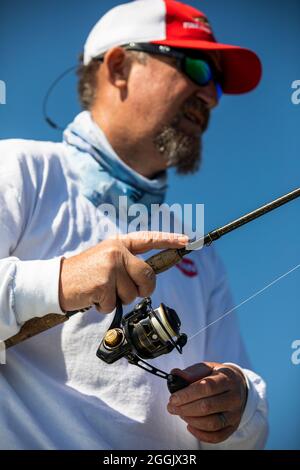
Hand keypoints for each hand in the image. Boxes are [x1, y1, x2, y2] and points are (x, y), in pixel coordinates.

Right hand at [59, 231, 187, 311]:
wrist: (56, 281)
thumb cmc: (85, 274)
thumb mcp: (106, 260)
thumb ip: (128, 264)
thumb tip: (149, 279)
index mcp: (119, 244)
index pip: (149, 239)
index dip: (170, 240)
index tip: (187, 241)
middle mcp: (117, 251)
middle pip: (148, 277)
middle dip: (141, 290)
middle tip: (122, 291)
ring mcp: (110, 266)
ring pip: (132, 294)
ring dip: (118, 299)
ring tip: (101, 290)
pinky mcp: (103, 282)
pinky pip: (116, 303)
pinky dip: (105, 306)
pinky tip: (93, 296)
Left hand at [167, 362, 247, 443]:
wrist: (238, 385)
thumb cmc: (217, 376)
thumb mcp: (207, 368)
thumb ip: (191, 372)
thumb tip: (175, 374)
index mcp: (227, 379)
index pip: (207, 387)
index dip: (187, 394)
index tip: (173, 398)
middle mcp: (234, 397)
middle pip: (207, 407)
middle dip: (185, 408)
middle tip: (171, 407)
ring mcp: (235, 414)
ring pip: (212, 423)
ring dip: (191, 420)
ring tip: (180, 414)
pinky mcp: (233, 426)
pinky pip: (217, 436)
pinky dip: (201, 434)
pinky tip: (189, 426)